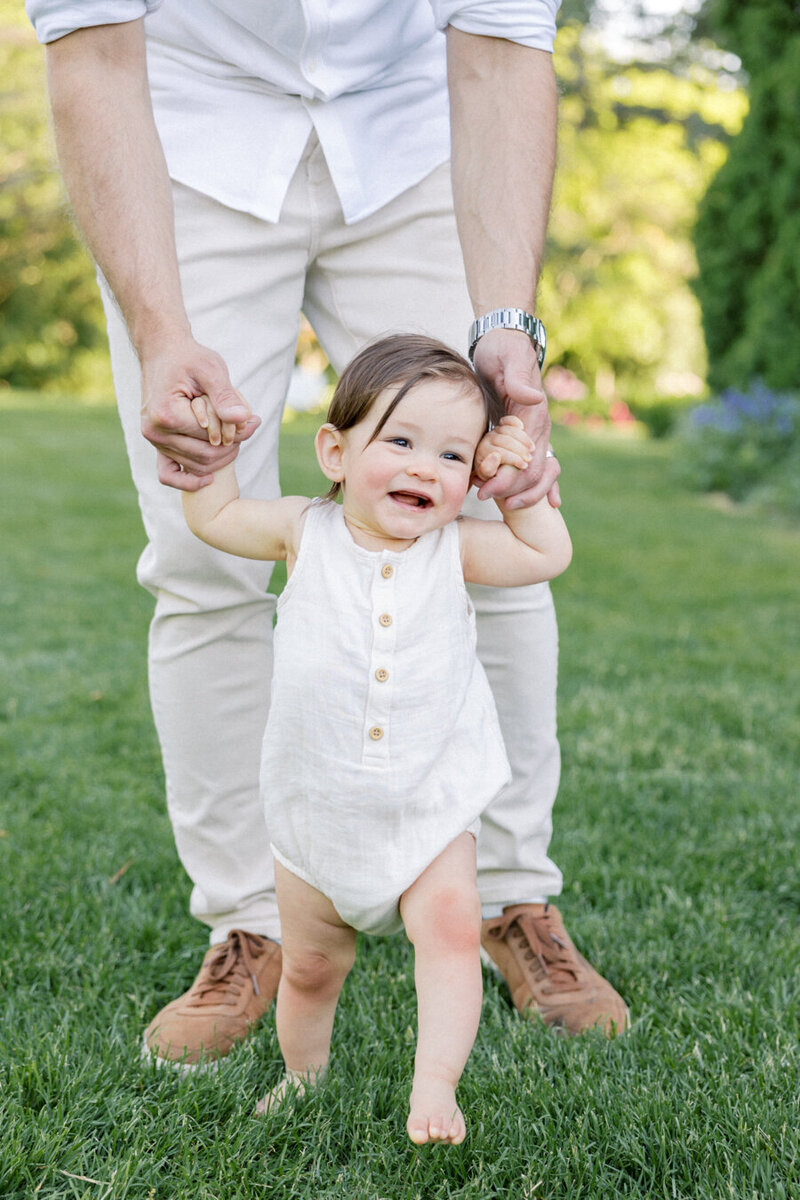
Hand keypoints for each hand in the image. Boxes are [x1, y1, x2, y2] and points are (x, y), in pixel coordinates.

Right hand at [140, 335, 260, 491]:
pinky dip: (188, 481)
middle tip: (250, 429)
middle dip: (232, 445)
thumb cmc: (189, 358)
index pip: (212, 438)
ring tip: (237, 437)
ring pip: (195, 465)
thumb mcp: (211, 369)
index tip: (253, 420)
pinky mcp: (156, 443)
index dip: (237, 432)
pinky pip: (168, 474)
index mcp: (167, 414)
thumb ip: (226, 396)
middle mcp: (155, 432)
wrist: (162, 352)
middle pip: (205, 455)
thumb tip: (244, 419)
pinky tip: (209, 479)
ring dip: (220, 456)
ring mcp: (153, 440)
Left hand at [472, 327, 560, 507]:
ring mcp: (535, 432)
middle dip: (510, 490)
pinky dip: (541, 484)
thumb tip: (533, 397)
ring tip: (502, 503)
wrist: (506, 341)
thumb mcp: (508, 359)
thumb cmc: (503, 350)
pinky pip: (539, 463)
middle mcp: (539, 428)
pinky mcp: (527, 433)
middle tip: (484, 497)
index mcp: (534, 416)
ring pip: (538, 472)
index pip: (526, 459)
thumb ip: (519, 379)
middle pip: (533, 472)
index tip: (485, 489)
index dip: (507, 477)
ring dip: (523, 491)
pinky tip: (546, 502)